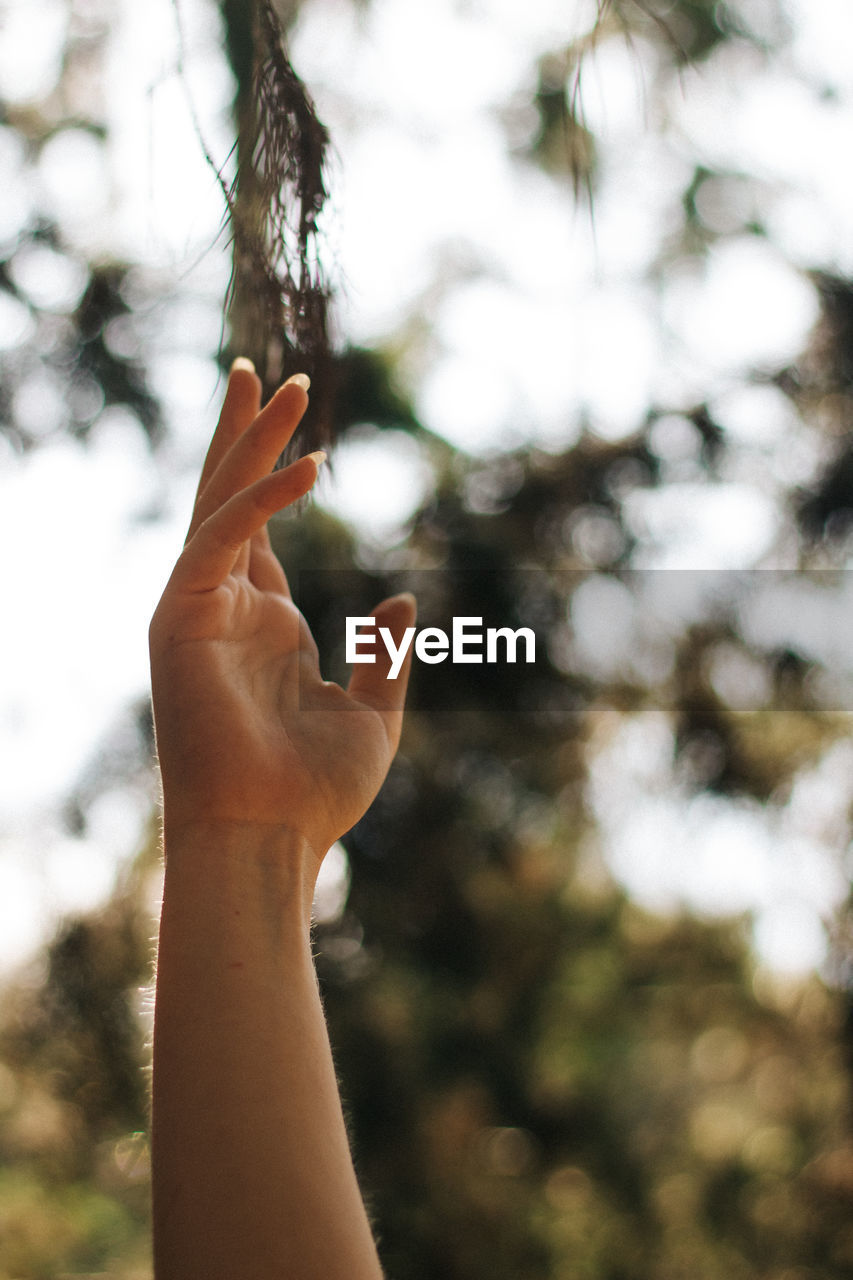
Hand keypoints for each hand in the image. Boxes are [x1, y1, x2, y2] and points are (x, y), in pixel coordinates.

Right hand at [148, 360, 415, 865]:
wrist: (269, 839)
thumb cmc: (316, 791)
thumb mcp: (371, 713)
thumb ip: (385, 652)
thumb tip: (403, 595)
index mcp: (263, 624)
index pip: (260, 529)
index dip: (277, 474)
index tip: (302, 434)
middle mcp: (224, 606)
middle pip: (229, 499)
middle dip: (246, 434)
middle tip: (266, 371)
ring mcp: (196, 609)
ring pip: (217, 502)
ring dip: (248, 441)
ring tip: (280, 380)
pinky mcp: (180, 618)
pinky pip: (223, 538)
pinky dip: (263, 500)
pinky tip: (309, 466)